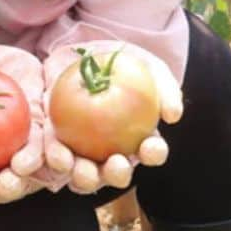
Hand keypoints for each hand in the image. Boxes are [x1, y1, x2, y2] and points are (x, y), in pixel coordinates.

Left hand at [41, 41, 182, 194]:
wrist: (83, 53)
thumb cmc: (123, 64)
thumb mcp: (150, 68)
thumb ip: (166, 89)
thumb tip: (173, 116)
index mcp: (139, 139)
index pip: (152, 152)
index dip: (153, 153)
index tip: (150, 146)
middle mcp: (113, 153)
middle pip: (117, 174)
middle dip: (117, 175)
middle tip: (116, 164)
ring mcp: (85, 153)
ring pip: (86, 176)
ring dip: (85, 176)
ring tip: (81, 167)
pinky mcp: (59, 146)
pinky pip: (57, 158)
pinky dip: (57, 158)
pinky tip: (57, 151)